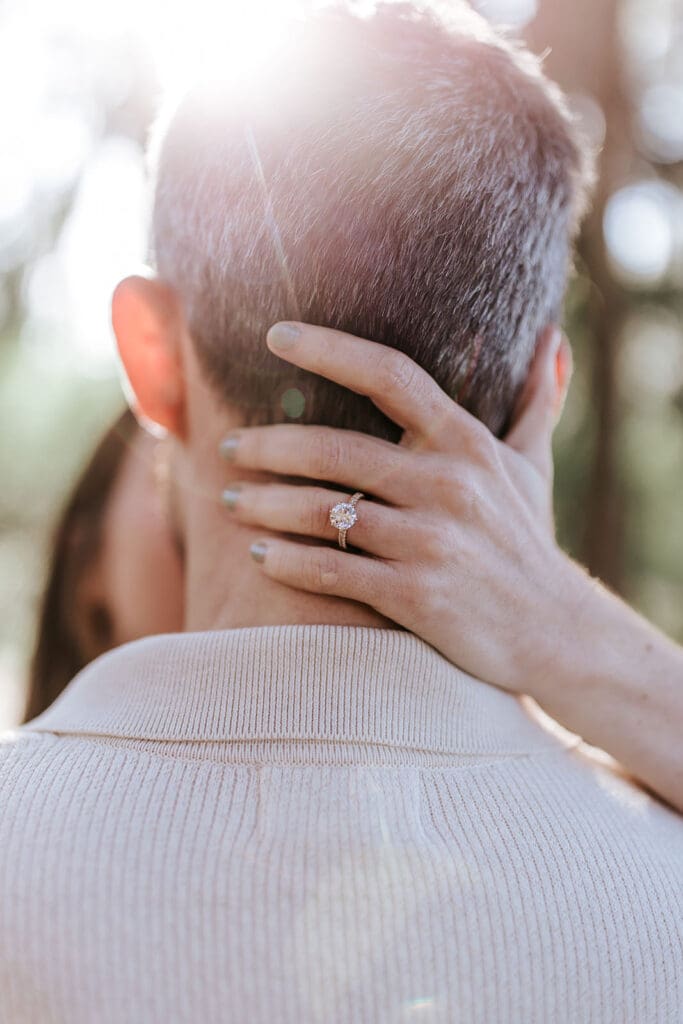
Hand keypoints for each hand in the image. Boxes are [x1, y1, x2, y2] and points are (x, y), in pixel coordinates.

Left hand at [219, 321, 574, 695]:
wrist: (555, 633)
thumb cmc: (530, 542)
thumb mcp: (534, 466)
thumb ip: (534, 401)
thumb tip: (550, 337)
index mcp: (466, 443)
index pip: (389, 375)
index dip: (328, 348)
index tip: (275, 334)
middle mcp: (448, 484)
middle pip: (334, 448)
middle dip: (268, 445)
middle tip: (228, 446)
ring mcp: (431, 541)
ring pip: (324, 511)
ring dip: (264, 503)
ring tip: (229, 499)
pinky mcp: (416, 595)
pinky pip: (333, 571)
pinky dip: (288, 562)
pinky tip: (258, 556)